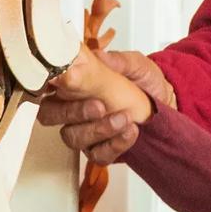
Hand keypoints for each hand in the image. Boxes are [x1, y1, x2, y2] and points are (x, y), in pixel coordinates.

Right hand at [37, 49, 174, 163]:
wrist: (166, 102)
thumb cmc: (143, 81)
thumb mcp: (134, 65)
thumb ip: (116, 61)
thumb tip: (99, 57)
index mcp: (72, 82)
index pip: (44, 85)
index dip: (44, 86)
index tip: (59, 83)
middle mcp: (72, 108)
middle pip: (50, 115)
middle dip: (73, 113)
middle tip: (99, 106)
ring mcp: (84, 131)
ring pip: (73, 137)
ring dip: (99, 129)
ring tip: (124, 117)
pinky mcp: (100, 149)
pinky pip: (98, 154)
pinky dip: (115, 144)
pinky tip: (129, 132)